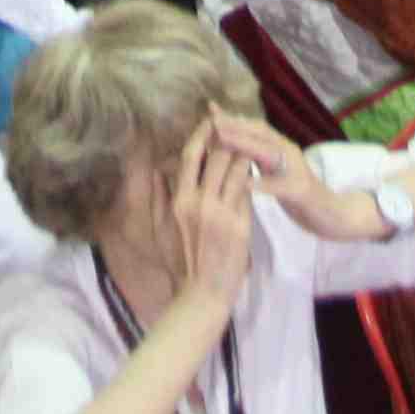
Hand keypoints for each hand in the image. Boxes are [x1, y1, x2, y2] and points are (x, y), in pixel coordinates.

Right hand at [155, 121, 260, 327]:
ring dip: (244, 154)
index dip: (202, 135)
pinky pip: (247, 192)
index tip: (211, 121)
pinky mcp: (239, 225)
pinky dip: (251, 178)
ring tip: (250, 144)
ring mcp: (220, 214)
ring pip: (236, 170)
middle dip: (228, 138)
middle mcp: (198, 203)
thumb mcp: (162, 228)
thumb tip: (157, 169)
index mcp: (179, 200)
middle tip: (237, 125)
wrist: (203, 292)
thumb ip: (159, 196)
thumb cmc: (181, 262)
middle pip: (216, 157)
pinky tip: (257, 171)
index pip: (191, 157)